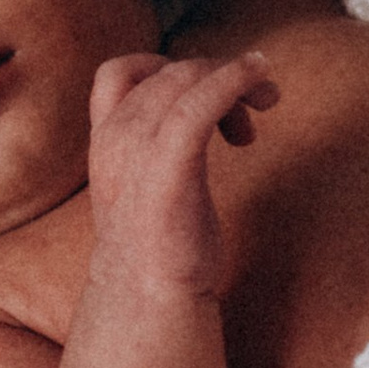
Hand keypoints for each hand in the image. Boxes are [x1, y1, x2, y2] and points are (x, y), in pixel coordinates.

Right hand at [84, 48, 275, 299]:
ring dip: (234, 78)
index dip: (167, 67)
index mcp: (106, 140)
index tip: (208, 93)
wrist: (145, 300)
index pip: (121, 73)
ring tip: (262, 108)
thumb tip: (204, 121)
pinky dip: (234, 79)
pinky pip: (200, 103)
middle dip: (218, 76)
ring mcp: (138, 150)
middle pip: (170, 72)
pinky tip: (261, 78)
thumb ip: (161, 149)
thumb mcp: (147, 184)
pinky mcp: (169, 168)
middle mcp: (116, 137)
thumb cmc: (159, 247)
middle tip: (259, 106)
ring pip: (187, 79)